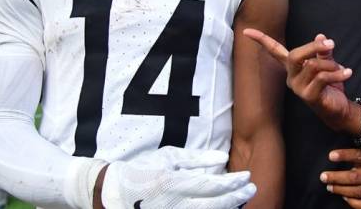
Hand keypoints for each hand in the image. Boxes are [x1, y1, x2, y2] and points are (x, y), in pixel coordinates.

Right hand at [100, 146, 255, 208]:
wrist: (108, 192)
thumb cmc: (141, 170)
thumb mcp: (168, 158)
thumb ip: (196, 159)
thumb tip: (223, 158)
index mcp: (172, 183)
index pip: (211, 185)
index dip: (232, 183)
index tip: (247, 177)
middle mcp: (172, 203)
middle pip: (213, 205)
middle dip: (235, 198)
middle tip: (252, 189)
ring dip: (227, 208)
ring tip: (241, 200)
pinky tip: (223, 208)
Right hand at [244, 29, 353, 131]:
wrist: (340, 109)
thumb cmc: (331, 87)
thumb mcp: (328, 65)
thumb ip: (322, 52)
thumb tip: (320, 36)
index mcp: (292, 68)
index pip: (274, 51)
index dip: (261, 40)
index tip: (246, 31)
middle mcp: (292, 77)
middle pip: (294, 55)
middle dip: (314, 47)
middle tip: (331, 44)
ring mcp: (298, 88)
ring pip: (312, 66)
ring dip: (331, 65)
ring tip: (343, 69)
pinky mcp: (308, 96)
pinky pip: (321, 78)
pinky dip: (337, 73)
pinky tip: (347, 73)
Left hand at [321, 149, 360, 208]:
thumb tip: (346, 162)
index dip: (345, 155)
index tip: (331, 156)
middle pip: (355, 176)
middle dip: (337, 177)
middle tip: (323, 176)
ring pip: (358, 191)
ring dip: (341, 189)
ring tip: (330, 187)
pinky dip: (353, 202)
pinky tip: (344, 197)